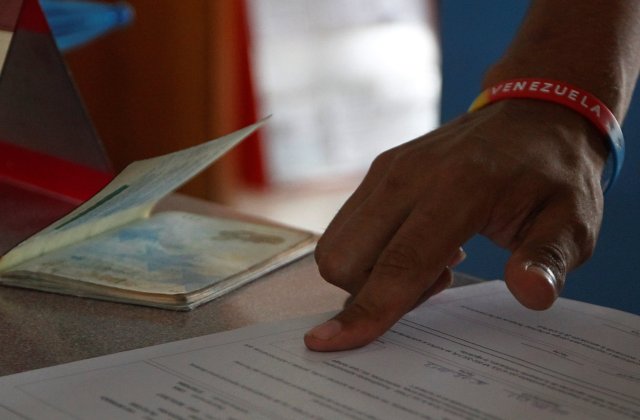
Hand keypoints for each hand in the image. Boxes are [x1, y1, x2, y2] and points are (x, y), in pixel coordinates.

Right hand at [305, 99, 607, 351]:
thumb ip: (548, 259)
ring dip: (369, 274)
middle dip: (371, 293)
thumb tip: (530, 293)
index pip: (399, 263)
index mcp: (458, 188)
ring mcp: (386, 169)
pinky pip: (346, 228)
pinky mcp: (378, 170)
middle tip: (437, 279)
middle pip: (344, 259)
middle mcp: (407, 176)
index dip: (366, 311)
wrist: (532, 112)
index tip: (327, 343)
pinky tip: (415, 239)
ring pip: (336, 245)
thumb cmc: (552, 174)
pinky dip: (368, 252)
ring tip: (429, 258)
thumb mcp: (573, 221)